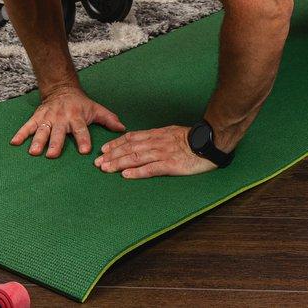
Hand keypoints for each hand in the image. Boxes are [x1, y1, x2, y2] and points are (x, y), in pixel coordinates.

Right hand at [11, 85, 124, 157]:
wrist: (62, 88)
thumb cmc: (81, 103)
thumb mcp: (96, 109)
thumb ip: (108, 119)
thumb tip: (123, 129)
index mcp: (77, 117)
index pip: (81, 129)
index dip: (83, 139)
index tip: (85, 151)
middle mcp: (62, 118)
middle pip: (58, 132)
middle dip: (55, 143)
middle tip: (52, 155)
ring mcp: (48, 117)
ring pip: (42, 130)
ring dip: (37, 140)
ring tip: (33, 152)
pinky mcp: (38, 117)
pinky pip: (28, 125)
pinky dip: (21, 133)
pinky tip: (14, 142)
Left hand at [94, 125, 218, 178]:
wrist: (210, 141)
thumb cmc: (193, 139)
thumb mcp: (172, 132)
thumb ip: (157, 137)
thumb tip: (143, 141)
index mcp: (157, 134)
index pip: (132, 138)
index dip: (116, 143)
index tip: (104, 149)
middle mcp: (156, 142)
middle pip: (130, 148)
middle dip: (112, 155)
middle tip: (98, 162)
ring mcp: (163, 153)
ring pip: (136, 157)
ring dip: (119, 163)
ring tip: (105, 168)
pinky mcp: (170, 164)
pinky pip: (151, 168)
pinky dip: (137, 172)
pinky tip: (126, 175)